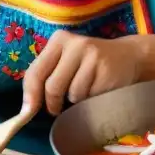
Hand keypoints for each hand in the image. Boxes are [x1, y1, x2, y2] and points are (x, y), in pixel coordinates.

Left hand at [22, 30, 142, 115]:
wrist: (129, 56)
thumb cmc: (88, 63)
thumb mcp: (65, 61)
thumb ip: (45, 77)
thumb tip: (26, 110)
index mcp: (59, 40)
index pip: (35, 72)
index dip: (30, 96)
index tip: (27, 114)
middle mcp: (75, 44)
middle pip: (52, 87)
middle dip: (52, 104)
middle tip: (57, 108)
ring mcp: (93, 57)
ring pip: (73, 94)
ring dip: (76, 100)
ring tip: (85, 89)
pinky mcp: (107, 71)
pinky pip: (90, 98)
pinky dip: (91, 100)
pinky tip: (98, 89)